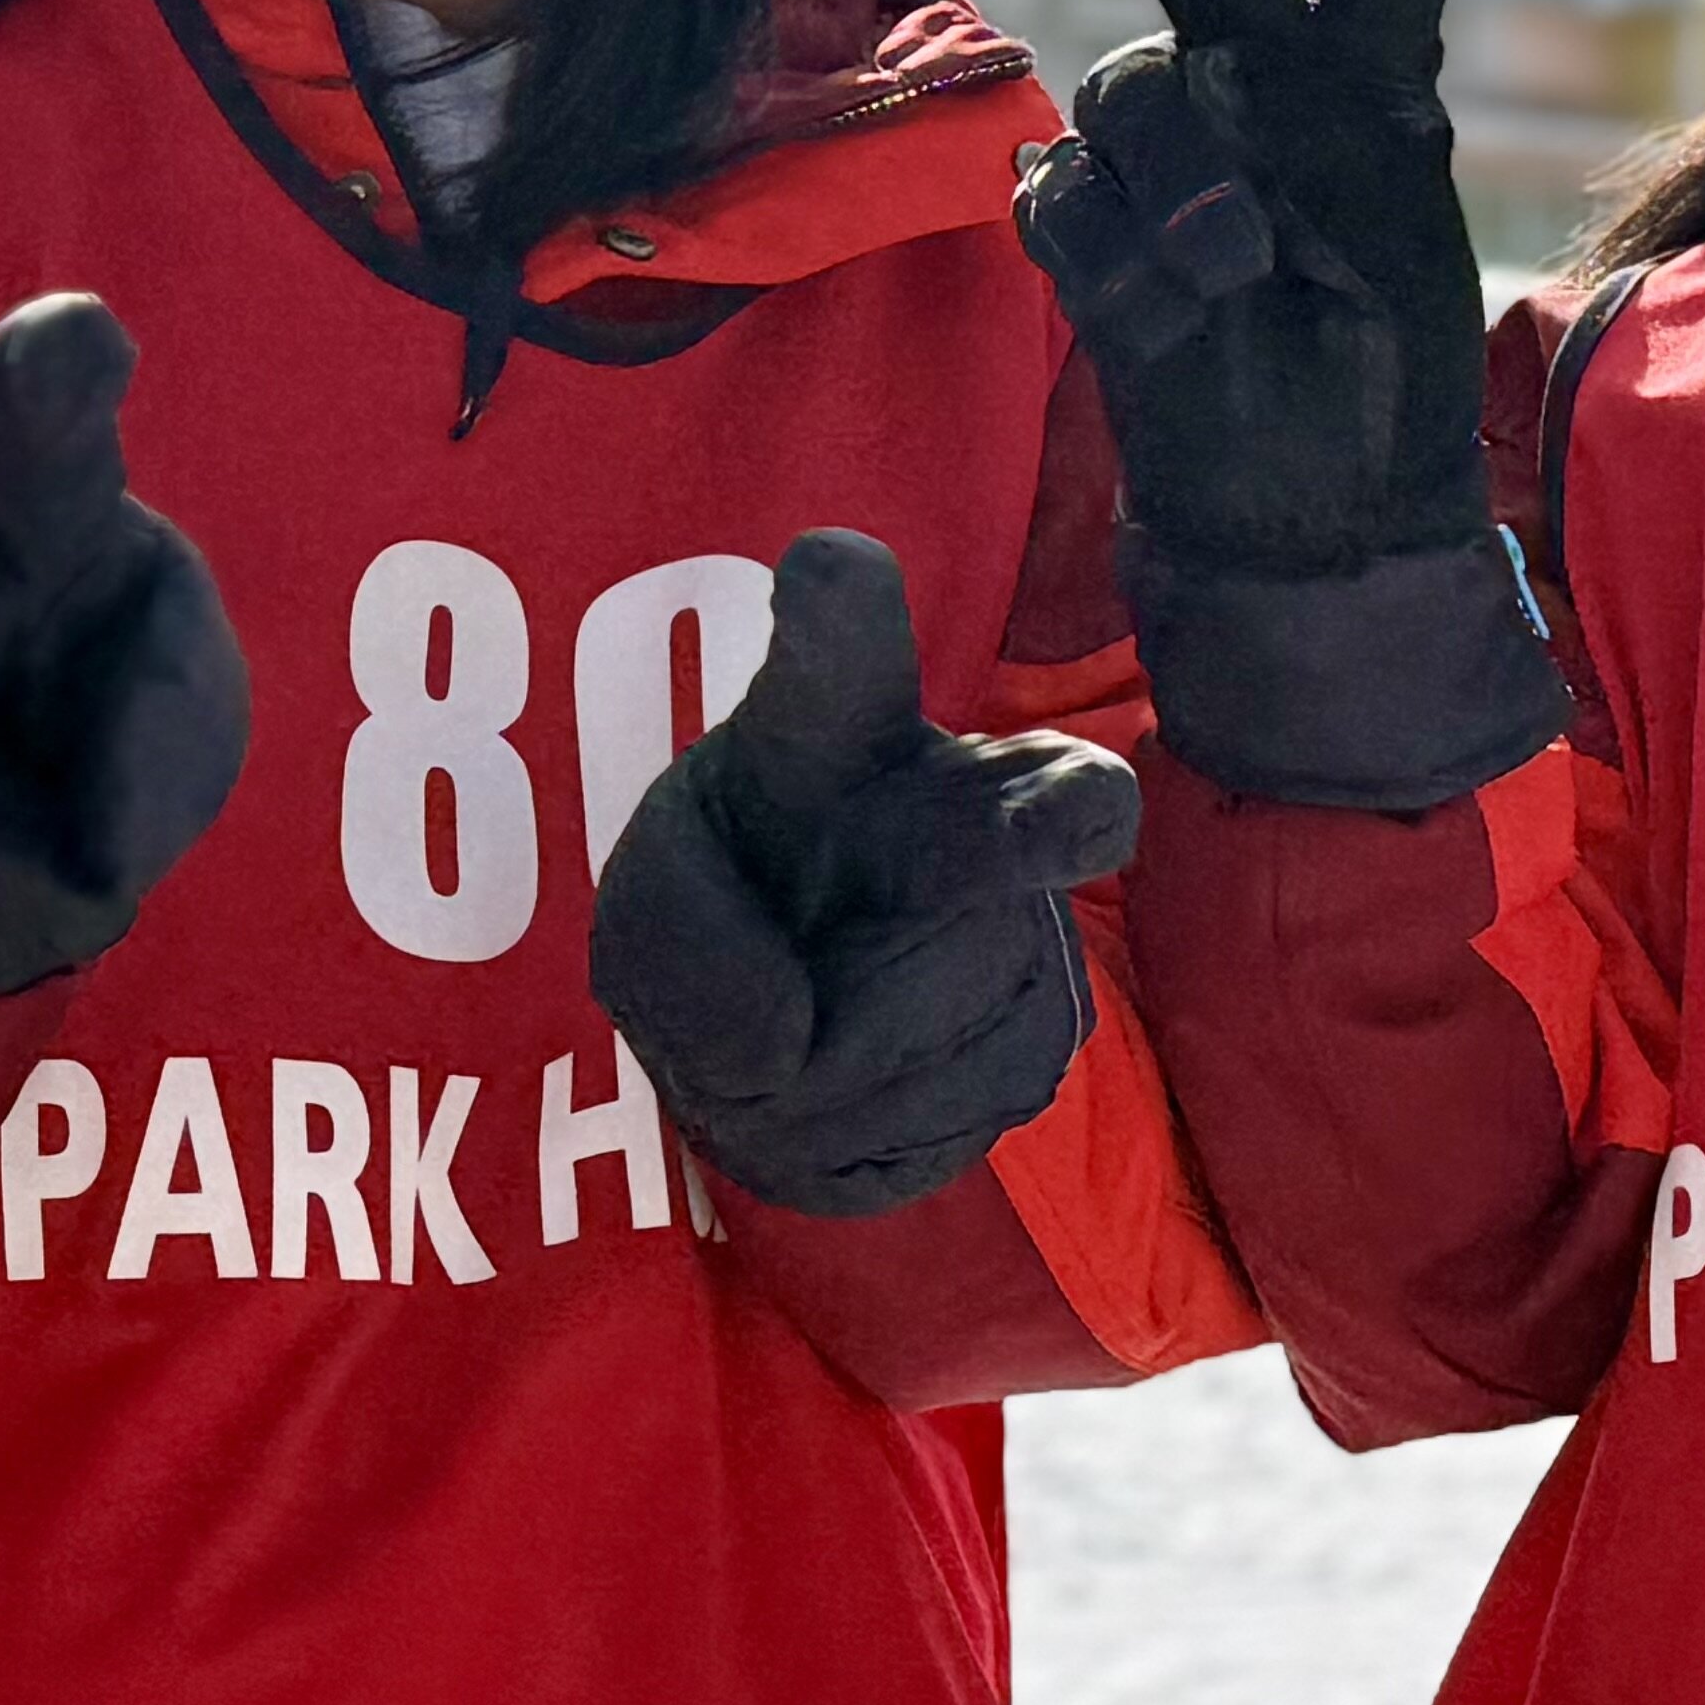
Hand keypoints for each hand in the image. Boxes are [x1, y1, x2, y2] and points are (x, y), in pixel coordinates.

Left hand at [586, 531, 1142, 1218]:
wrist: (818, 1006)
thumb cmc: (738, 897)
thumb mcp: (655, 899)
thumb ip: (676, 951)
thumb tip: (784, 1052)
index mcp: (840, 723)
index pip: (842, 655)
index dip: (837, 614)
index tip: (827, 568)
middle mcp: (965, 799)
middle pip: (1006, 826)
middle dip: (1033, 838)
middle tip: (1049, 840)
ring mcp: (1024, 929)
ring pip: (887, 1048)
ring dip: (805, 1081)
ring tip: (814, 1017)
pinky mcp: (1042, 1047)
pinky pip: (915, 1131)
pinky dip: (849, 1136)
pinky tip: (859, 1073)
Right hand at [1012, 0, 1563, 809]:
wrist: (1307, 508)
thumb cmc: (1381, 361)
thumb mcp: (1396, 210)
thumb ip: (1326, 89)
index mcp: (1366, 73)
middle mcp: (1259, 85)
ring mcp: (1168, 157)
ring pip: (1135, 87)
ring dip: (1183, 173)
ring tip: (1238, 267)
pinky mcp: (1092, 229)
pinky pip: (1072, 200)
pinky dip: (1122, 258)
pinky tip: (1173, 313)